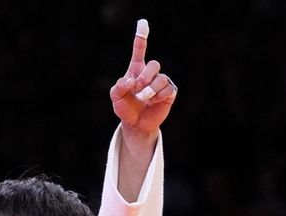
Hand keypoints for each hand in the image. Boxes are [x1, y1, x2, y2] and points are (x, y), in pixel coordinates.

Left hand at [110, 19, 176, 141]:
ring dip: (150, 90)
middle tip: (136, 89)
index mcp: (136, 70)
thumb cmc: (125, 108)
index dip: (141, 37)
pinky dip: (158, 96)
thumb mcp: (115, 97)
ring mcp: (161, 83)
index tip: (142, 23)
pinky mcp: (169, 93)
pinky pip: (167, 89)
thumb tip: (131, 80)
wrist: (135, 124)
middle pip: (154, 64)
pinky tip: (153, 102)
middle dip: (145, 77)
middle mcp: (150, 74)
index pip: (140, 51)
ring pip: (161, 78)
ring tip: (143, 98)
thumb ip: (119, 86)